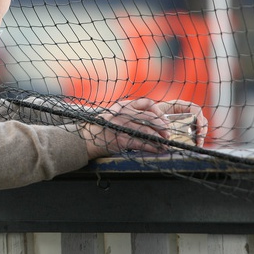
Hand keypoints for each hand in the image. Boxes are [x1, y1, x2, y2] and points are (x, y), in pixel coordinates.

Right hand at [80, 98, 208, 158]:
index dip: (158, 112)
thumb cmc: (103, 127)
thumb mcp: (115, 114)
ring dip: (160, 139)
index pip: (146, 103)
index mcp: (123, 105)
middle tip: (168, 134)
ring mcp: (122, 126)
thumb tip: (153, 121)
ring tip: (166, 144)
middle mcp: (123, 113)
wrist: (86, 138)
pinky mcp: (121, 139)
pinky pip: (141, 143)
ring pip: (147, 131)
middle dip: (162, 127)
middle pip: (150, 118)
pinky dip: (152, 147)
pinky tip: (158, 150)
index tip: (164, 120)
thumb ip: (131, 114)